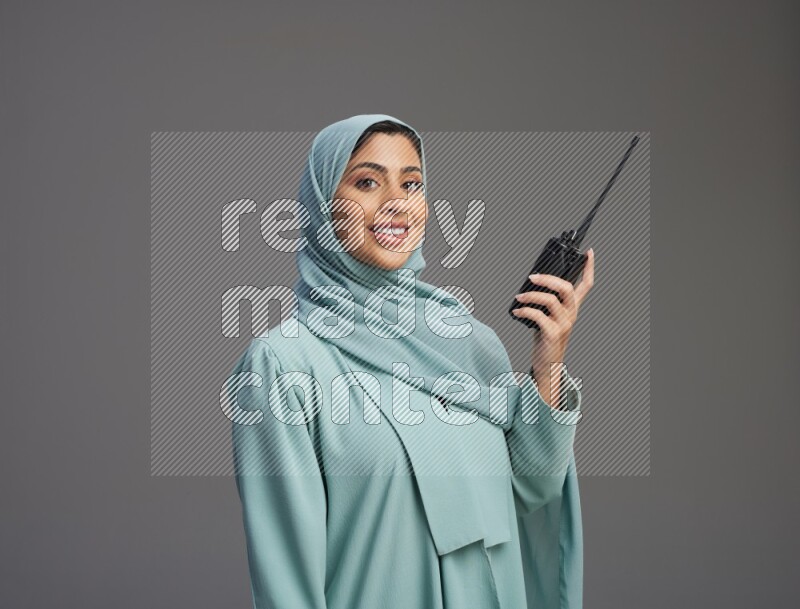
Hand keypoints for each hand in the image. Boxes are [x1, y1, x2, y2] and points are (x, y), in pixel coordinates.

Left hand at [512, 248, 595, 400]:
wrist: (547, 364)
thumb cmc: (546, 338)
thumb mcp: (550, 317)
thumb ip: (547, 302)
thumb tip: (532, 283)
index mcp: (572, 308)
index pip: (586, 285)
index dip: (589, 268)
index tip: (589, 252)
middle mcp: (571, 314)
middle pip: (568, 288)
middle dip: (549, 279)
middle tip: (532, 276)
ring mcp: (563, 324)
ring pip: (551, 300)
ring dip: (532, 295)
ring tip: (519, 296)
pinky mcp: (552, 334)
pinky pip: (538, 316)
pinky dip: (524, 311)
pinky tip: (516, 311)